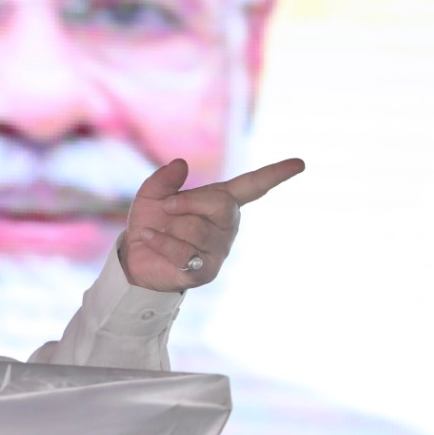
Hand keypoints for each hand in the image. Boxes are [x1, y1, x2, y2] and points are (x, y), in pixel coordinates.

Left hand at [120, 157, 305, 291]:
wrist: (135, 257)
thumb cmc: (152, 222)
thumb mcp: (152, 195)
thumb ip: (164, 179)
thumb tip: (180, 164)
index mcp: (221, 201)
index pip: (252, 186)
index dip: (275, 174)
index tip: (299, 163)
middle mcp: (227, 225)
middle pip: (222, 205)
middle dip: (189, 202)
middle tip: (166, 207)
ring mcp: (219, 249)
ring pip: (197, 229)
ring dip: (170, 227)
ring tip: (161, 231)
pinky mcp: (206, 271)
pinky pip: (183, 250)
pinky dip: (160, 241)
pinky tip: (149, 239)